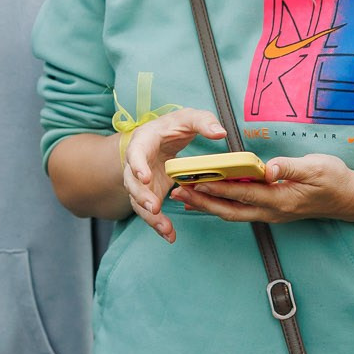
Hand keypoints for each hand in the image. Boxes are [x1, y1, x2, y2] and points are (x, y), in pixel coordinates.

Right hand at [121, 107, 227, 243]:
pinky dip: (158, 224)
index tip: (144, 177)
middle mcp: (137, 165)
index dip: (138, 165)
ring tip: (166, 229)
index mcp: (143, 143)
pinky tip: (169, 235)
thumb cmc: (172, 127)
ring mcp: (141, 183)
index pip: (135, 153)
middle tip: (155, 208)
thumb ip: (203, 121)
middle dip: (142, 197)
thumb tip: (220, 133)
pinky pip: (149, 212)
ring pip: (139, 202)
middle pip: (133, 183)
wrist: (158, 138)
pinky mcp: (150, 195)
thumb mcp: (188, 118)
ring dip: (150, 217)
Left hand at [170, 152, 353, 224]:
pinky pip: (239, 210)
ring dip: (207, 205)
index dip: (217, 188)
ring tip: (183, 196)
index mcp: (280, 199)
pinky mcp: (270, 210)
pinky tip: (206, 199)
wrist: (348, 198)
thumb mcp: (316, 167)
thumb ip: (290, 167)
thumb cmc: (334, 180)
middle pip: (229, 209)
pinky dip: (220, 205)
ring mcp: (270, 213)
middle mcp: (271, 211)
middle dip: (202, 201)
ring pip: (232, 213)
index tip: (196, 181)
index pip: (242, 193)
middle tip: (178, 191)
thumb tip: (267, 168)